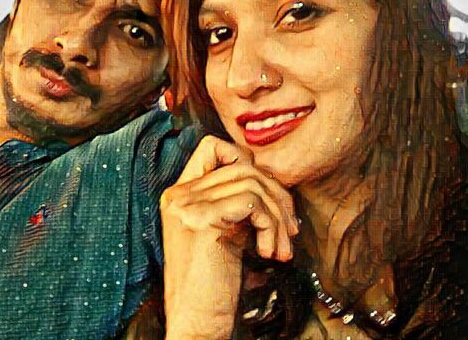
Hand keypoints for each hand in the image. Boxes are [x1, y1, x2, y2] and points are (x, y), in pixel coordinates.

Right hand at [161, 135, 297, 339]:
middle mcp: (178, 196)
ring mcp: (187, 207)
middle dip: (276, 195)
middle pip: (242, 167)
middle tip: (289, 228)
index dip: (243, 159)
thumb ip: (235, 203)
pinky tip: (269, 252)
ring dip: (277, 216)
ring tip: (280, 247)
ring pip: (251, 183)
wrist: (196, 321)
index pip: (211, 147)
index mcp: (179, 195)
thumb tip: (271, 182)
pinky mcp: (201, 222)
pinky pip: (251, 202)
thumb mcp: (223, 232)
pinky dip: (270, 225)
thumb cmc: (213, 284)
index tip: (264, 194)